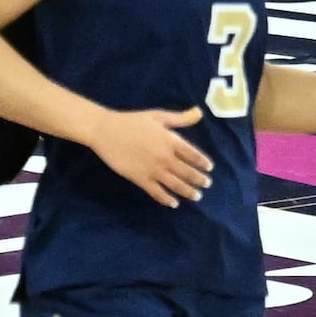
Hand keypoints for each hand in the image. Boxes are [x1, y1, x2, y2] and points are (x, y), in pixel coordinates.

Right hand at [87, 103, 216, 204]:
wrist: (105, 131)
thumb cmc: (132, 121)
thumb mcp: (158, 116)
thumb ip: (180, 118)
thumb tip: (199, 113)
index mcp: (170, 140)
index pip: (193, 154)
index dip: (203, 162)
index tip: (209, 168)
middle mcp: (165, 157)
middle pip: (187, 172)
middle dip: (199, 180)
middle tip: (206, 184)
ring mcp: (153, 169)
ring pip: (175, 184)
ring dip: (188, 191)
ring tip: (197, 196)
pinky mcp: (140, 179)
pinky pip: (157, 192)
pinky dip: (166, 199)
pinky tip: (173, 203)